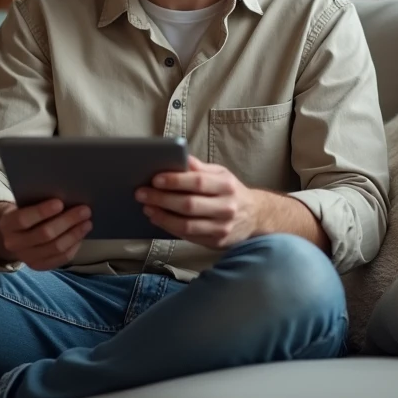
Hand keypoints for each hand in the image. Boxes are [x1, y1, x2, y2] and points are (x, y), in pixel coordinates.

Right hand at [0, 199, 92, 270]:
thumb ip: (37, 201)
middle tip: (85, 210)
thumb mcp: (23, 204)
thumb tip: (66, 195)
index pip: (23, 219)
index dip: (42, 211)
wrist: (13, 235)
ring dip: (75, 234)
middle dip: (67, 221)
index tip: (60, 202)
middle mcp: (13, 243)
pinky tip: (81, 236)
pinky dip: (74, 246)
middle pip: (44, 234)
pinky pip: (60, 259)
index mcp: (7, 224)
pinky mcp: (38, 266)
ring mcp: (26, 258)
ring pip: (55, 248)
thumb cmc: (24, 212)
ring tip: (87, 222)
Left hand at [135, 155, 260, 248]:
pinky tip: (158, 219)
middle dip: (161, 199)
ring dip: (162, 217)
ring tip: (147, 208)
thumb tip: (179, 156)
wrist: (255, 216)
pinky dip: (170, 228)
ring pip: (187, 225)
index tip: (155, 179)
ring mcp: (222, 227)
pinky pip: (189, 236)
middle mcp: (227, 207)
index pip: (198, 182)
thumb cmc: (230, 190)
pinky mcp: (217, 241)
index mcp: (227, 185)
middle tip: (141, 193)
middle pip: (189, 205)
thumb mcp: (220, 173)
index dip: (175, 181)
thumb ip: (199, 168)